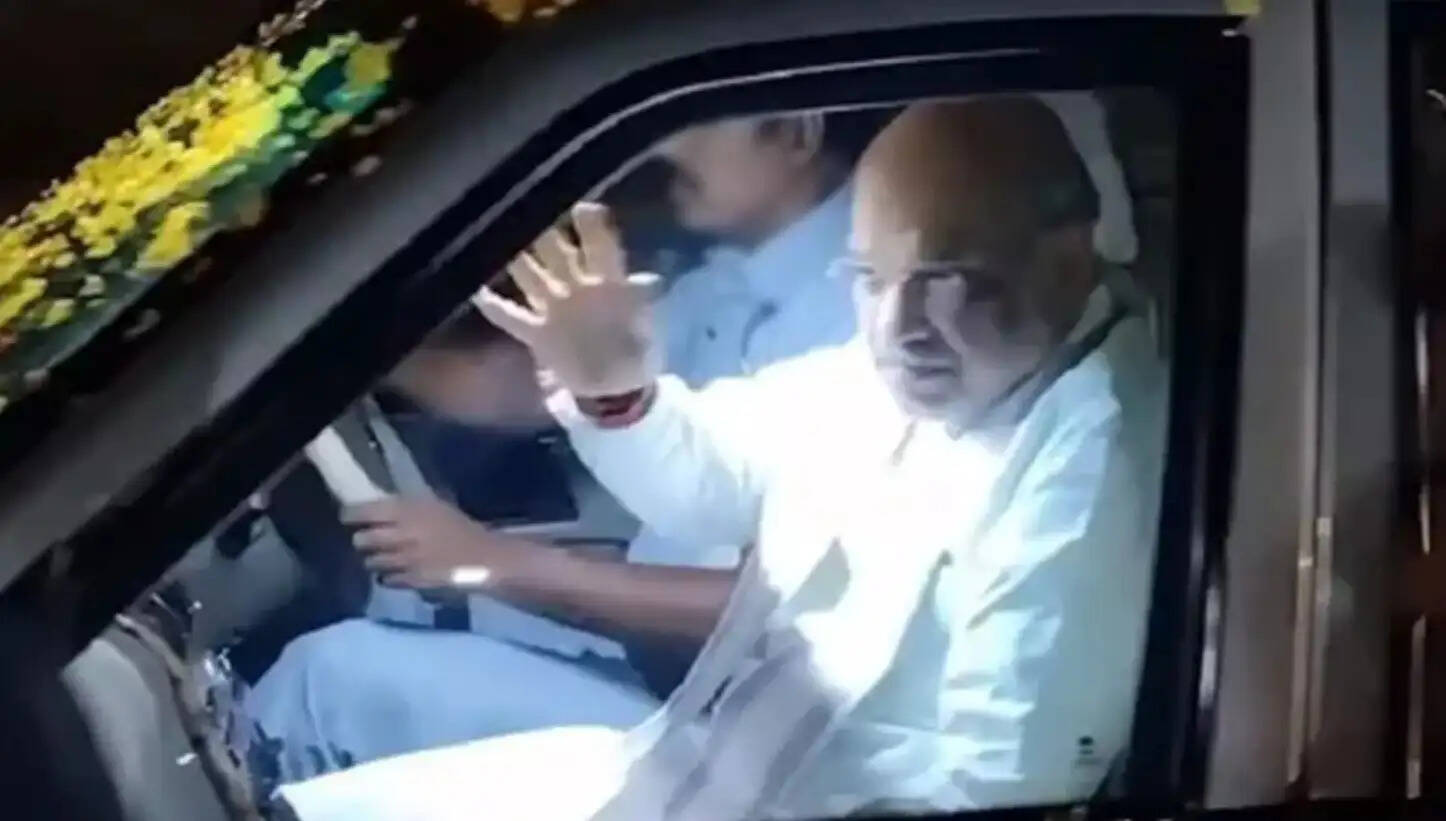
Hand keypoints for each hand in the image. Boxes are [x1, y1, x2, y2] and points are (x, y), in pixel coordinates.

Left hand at [342, 498, 542, 591]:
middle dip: (361, 541)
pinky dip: (387, 576)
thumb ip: (406, 508)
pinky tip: (394, 573)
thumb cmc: (461, 528)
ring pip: (372, 562)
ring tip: (381, 558)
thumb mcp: (435, 507)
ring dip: (373, 560)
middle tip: (364, 540)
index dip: (351, 514)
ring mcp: (405, 560)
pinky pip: (386, 579)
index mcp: (409, 509)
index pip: (365, 510)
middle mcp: (402, 533)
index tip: (347, 516)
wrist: (485, 558)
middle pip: (363, 539)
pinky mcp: (410, 581)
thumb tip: (376, 507)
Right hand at [473, 202, 660, 397]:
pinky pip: (509, 315)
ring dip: (515, 258)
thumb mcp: (649, 327)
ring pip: (528, 274)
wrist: (618, 389)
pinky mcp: (536, 332)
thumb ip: (643, 301)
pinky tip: (475, 290)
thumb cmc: (638, 353)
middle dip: (543, 230)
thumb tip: (651, 281)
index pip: (599, 245)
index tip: (583, 209)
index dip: (591, 225)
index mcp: (608, 280)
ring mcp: (554, 307)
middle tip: (527, 206)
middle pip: (555, 249)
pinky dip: (492, 305)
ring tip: (495, 235)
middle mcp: (577, 285)